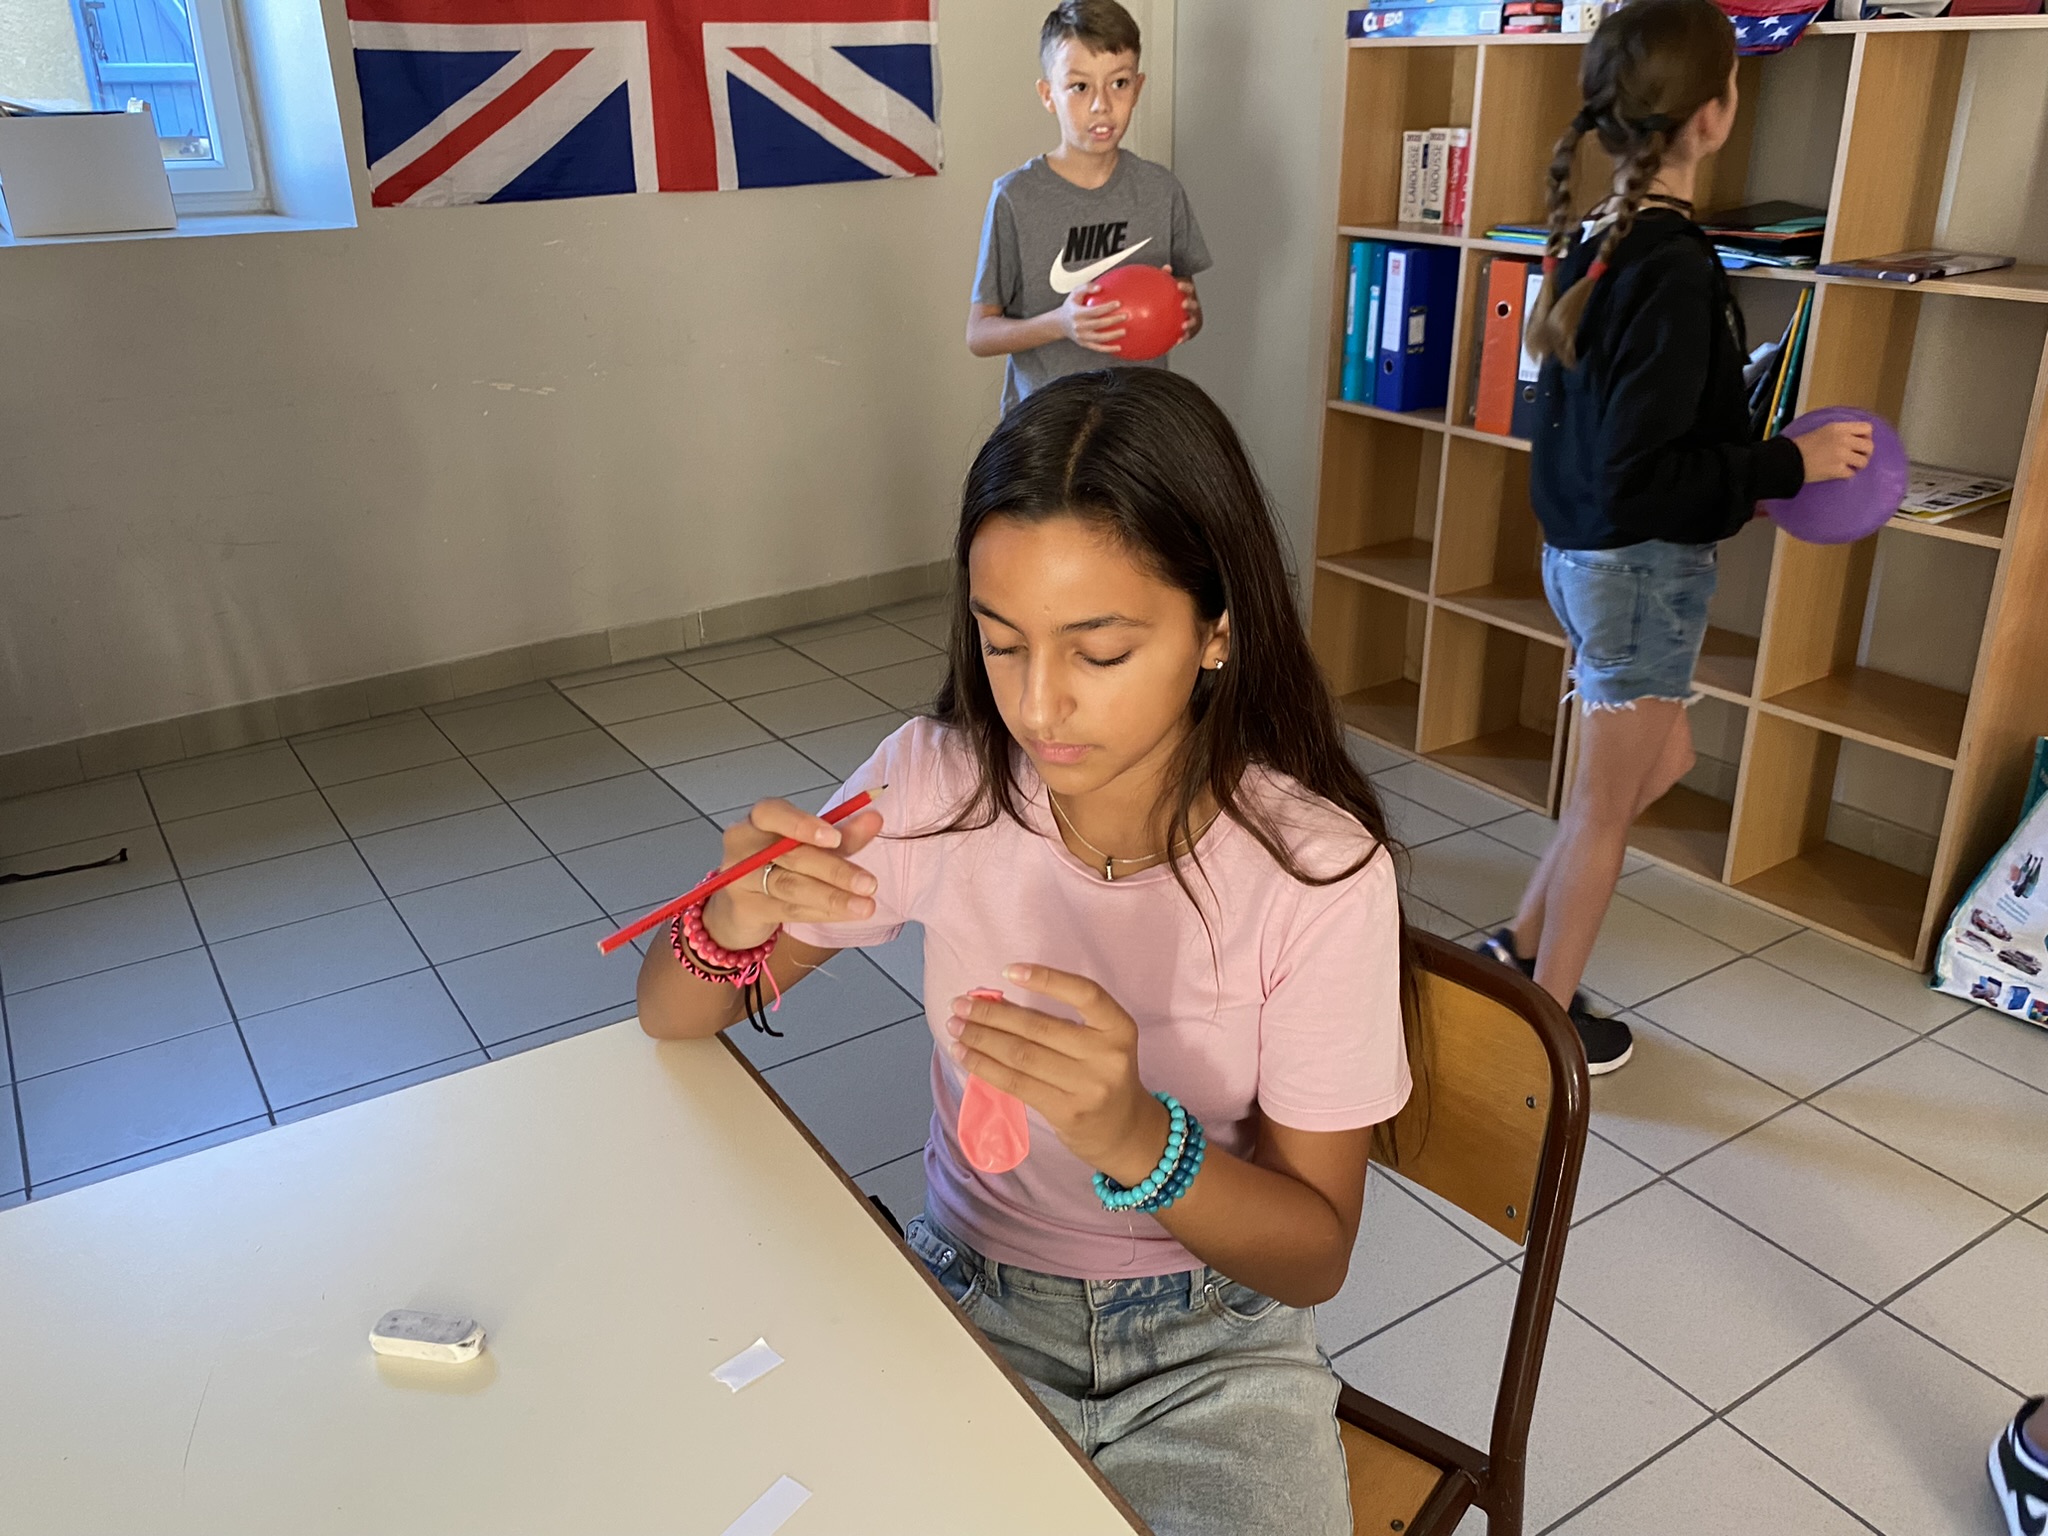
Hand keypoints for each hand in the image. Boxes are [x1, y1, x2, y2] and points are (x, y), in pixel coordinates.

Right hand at [700, 798, 883, 951]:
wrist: (743, 900)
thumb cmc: (779, 861)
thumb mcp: (807, 843)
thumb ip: (840, 834)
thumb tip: (875, 819)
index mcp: (758, 819)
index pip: (773, 813)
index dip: (803, 825)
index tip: (835, 838)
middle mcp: (744, 846)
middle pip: (790, 856)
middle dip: (835, 870)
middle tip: (869, 883)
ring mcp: (741, 880)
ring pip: (791, 887)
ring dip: (833, 897)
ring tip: (866, 905)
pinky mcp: (747, 909)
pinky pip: (790, 910)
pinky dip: (823, 912)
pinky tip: (847, 912)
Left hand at [946, 964, 1170, 1180]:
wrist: (1124, 1130)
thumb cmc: (1101, 1073)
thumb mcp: (1098, 1042)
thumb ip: (1060, 1021)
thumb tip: (994, 1002)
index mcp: (1119, 1027)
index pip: (1085, 993)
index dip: (1046, 979)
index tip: (1007, 970)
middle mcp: (1107, 1055)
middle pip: (1039, 1027)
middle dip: (992, 1014)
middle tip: (959, 1004)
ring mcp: (1087, 1086)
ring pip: (1022, 1055)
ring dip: (981, 1039)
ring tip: (955, 1027)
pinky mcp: (1066, 1112)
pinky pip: (1017, 1084)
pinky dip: (985, 1067)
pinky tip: (965, 1055)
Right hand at [1060, 283, 1127, 353]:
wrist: (1059, 324)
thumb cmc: (1071, 306)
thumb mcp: (1074, 293)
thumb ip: (1086, 287)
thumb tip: (1100, 287)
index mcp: (1077, 313)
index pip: (1094, 310)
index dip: (1107, 307)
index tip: (1118, 303)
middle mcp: (1079, 326)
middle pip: (1099, 324)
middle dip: (1113, 320)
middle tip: (1125, 316)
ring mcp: (1082, 337)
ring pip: (1099, 338)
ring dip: (1113, 336)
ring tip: (1124, 331)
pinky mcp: (1084, 344)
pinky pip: (1098, 348)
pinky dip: (1108, 349)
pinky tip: (1119, 348)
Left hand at [1166, 264, 1201, 341]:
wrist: (1178, 310)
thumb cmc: (1172, 296)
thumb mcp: (1168, 287)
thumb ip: (1165, 278)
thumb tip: (1166, 267)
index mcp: (1188, 294)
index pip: (1188, 289)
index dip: (1185, 287)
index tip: (1178, 285)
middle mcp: (1193, 305)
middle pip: (1194, 304)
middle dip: (1190, 304)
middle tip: (1183, 304)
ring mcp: (1193, 317)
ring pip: (1193, 321)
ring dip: (1189, 323)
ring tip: (1183, 326)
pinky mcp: (1191, 330)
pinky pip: (1188, 335)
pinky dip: (1184, 338)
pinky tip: (1176, 343)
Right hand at [1790, 419, 1873, 482]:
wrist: (1789, 460)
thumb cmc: (1803, 445)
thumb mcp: (1823, 430)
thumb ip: (1841, 432)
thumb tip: (1856, 439)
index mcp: (1839, 428)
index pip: (1867, 428)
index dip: (1866, 436)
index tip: (1859, 442)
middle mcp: (1844, 440)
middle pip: (1869, 446)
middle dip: (1865, 453)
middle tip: (1857, 457)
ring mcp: (1841, 455)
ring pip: (1864, 461)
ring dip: (1858, 465)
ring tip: (1849, 466)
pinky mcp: (1837, 470)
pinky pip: (1851, 474)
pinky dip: (1846, 475)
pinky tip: (1838, 473)